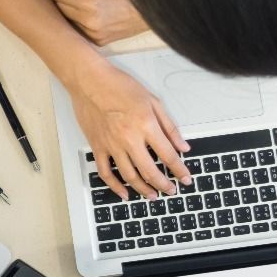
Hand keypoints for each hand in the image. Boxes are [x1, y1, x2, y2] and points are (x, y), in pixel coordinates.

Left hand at [40, 0, 147, 44]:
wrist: (149, 7)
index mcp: (87, 2)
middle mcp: (87, 22)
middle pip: (59, 8)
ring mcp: (92, 35)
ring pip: (66, 20)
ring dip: (70, 10)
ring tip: (84, 2)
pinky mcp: (96, 42)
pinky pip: (77, 30)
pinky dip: (79, 21)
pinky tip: (91, 14)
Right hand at [66, 55, 191, 199]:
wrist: (89, 81)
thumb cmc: (119, 86)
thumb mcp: (152, 101)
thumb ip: (169, 126)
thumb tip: (182, 146)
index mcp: (146, 125)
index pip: (168, 155)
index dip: (180, 170)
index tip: (186, 178)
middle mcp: (129, 139)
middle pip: (150, 171)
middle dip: (164, 185)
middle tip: (171, 191)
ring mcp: (111, 145)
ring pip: (129, 176)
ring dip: (143, 189)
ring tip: (152, 195)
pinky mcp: (97, 147)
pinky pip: (106, 172)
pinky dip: (115, 186)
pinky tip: (124, 193)